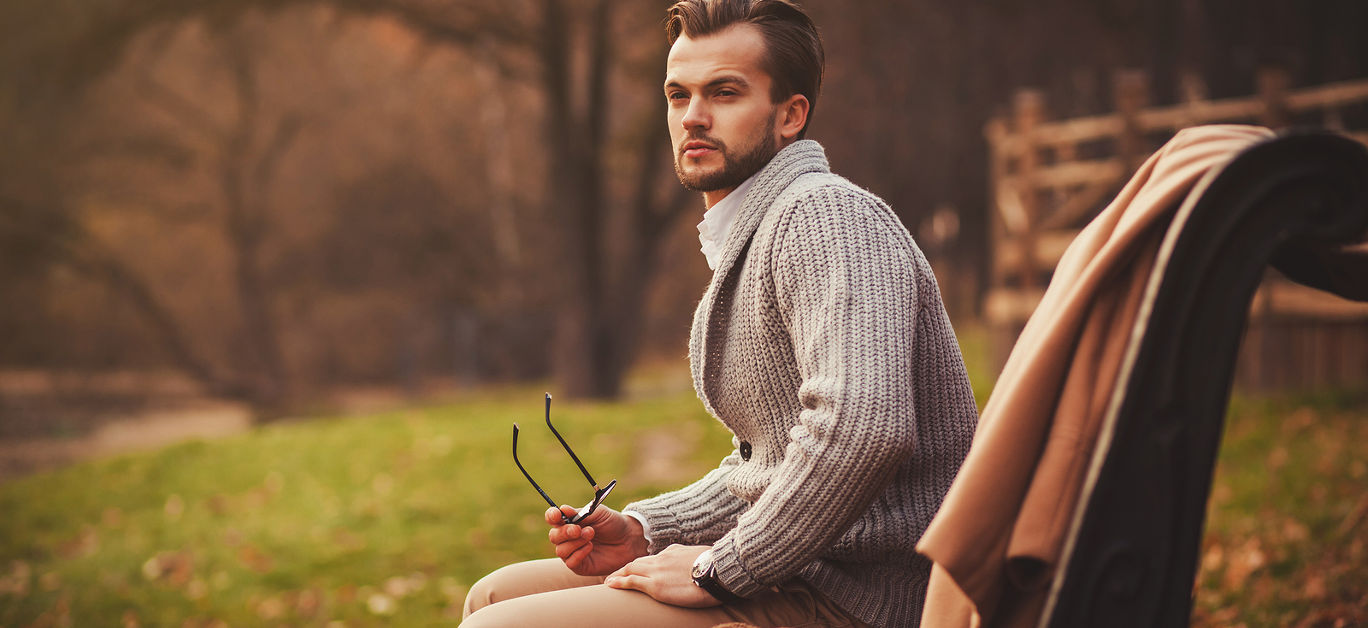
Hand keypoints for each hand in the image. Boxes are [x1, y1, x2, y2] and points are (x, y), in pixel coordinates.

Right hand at [546, 505, 648, 575]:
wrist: (629, 539)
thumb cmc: (614, 523)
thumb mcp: (598, 513)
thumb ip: (579, 513)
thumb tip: (562, 509)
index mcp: (570, 521)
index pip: (553, 518)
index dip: (551, 516)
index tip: (557, 515)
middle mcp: (569, 537)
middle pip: (554, 536)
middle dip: (565, 532)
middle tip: (579, 529)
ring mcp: (573, 552)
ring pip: (560, 550)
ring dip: (574, 542)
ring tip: (591, 535)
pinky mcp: (581, 566)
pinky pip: (570, 562)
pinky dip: (578, 553)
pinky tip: (590, 547)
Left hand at [604, 544, 718, 607]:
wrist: (718, 572)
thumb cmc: (716, 567)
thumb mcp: (700, 557)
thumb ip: (688, 559)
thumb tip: (689, 565)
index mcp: (673, 552)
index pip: (652, 559)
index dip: (642, 565)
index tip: (636, 570)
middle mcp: (662, 558)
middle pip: (638, 562)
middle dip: (625, 568)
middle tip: (615, 575)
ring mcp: (657, 572)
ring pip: (631, 569)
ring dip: (618, 574)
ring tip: (608, 581)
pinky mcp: (656, 586)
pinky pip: (632, 582)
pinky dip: (619, 582)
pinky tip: (610, 585)